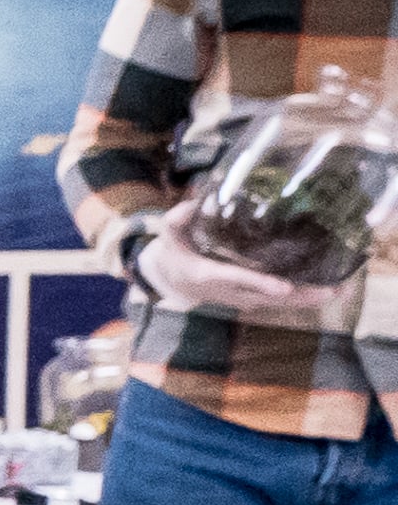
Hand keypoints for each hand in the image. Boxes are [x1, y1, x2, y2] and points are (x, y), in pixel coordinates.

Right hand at [137, 203, 354, 326]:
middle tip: (328, 291)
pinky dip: (300, 298)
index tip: (283, 286)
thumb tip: (194, 202)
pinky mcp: (249, 299)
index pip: (235, 279)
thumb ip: (177, 220)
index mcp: (206, 274)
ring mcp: (240, 297)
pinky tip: (324, 290)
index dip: (259, 283)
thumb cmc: (174, 253)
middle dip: (298, 296)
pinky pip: (277, 301)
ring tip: (336, 290)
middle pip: (267, 297)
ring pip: (276, 302)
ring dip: (306, 299)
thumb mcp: (168, 235)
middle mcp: (228, 291)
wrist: (172, 281)